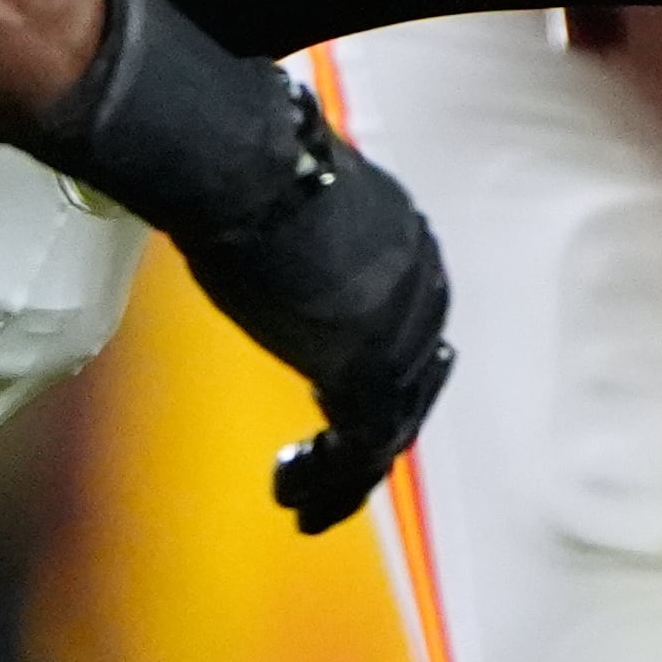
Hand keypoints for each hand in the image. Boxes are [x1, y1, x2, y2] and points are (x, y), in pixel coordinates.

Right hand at [196, 111, 457, 535]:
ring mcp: (401, 328)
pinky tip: (294, 497)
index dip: (381, 374)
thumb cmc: (244, 168)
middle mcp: (421, 282)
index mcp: (408, 238)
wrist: (240, 163)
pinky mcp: (366, 366)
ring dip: (346, 470)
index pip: (409, 323)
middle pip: (410, 377)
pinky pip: (365, 446)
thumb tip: (275, 250)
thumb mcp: (291, 208)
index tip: (337, 409)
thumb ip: (305, 243)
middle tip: (324, 467)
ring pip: (390, 422)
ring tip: (299, 498)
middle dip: (371, 428)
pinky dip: (334, 481)